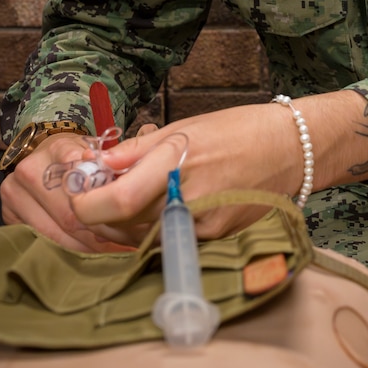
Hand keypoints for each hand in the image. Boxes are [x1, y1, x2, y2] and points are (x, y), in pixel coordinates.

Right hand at [0, 132, 136, 251]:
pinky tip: (92, 253)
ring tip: (115, 251)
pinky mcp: (9, 217)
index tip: (128, 222)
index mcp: (57, 148)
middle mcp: (30, 170)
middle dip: (103, 233)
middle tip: (129, 244)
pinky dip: (71, 250)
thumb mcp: (100, 151)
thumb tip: (130, 182)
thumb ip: (114, 162)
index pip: (83, 183)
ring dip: (89, 247)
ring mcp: (14, 195)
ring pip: (56, 234)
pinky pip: (44, 241)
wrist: (47, 155)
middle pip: (70, 216)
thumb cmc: (80, 155)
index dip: (107, 206)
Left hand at [68, 104, 302, 244]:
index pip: (115, 201)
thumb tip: (96, 163)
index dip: (85, 203)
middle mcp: (188, 200)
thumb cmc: (238, 130)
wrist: (290, 149)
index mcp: (176, 163)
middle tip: (101, 188)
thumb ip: (137, 150)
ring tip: (136, 191)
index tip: (77, 193)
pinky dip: (155, 226)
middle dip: (102, 210)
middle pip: (122, 223)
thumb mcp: (184, 127)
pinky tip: (163, 203)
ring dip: (127, 219)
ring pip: (142, 235)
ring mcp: (202, 225)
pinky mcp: (214, 240)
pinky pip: (169, 239)